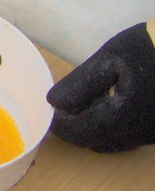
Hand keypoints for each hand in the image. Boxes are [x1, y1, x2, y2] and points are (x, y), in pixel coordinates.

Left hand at [46, 22, 154, 152]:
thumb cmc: (149, 49)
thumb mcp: (108, 61)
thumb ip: (79, 84)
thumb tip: (54, 103)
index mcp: (123, 119)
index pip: (80, 133)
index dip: (60, 125)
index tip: (48, 112)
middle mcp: (139, 135)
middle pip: (96, 141)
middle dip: (76, 126)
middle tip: (63, 105)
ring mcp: (152, 136)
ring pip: (113, 141)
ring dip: (93, 126)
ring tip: (83, 100)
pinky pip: (129, 136)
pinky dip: (111, 125)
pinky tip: (107, 103)